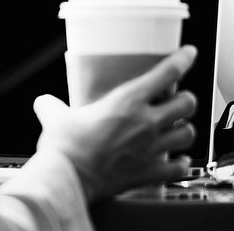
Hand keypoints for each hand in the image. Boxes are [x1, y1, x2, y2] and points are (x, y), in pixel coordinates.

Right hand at [32, 45, 198, 201]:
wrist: (68, 179)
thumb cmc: (65, 147)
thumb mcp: (55, 116)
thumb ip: (51, 106)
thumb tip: (44, 102)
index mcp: (127, 100)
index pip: (167, 72)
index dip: (183, 58)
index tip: (189, 53)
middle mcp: (146, 122)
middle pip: (187, 103)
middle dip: (185, 100)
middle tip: (176, 100)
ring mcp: (152, 148)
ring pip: (188, 133)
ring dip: (184, 130)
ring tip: (176, 129)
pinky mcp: (150, 172)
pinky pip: (179, 167)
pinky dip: (180, 163)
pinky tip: (175, 160)